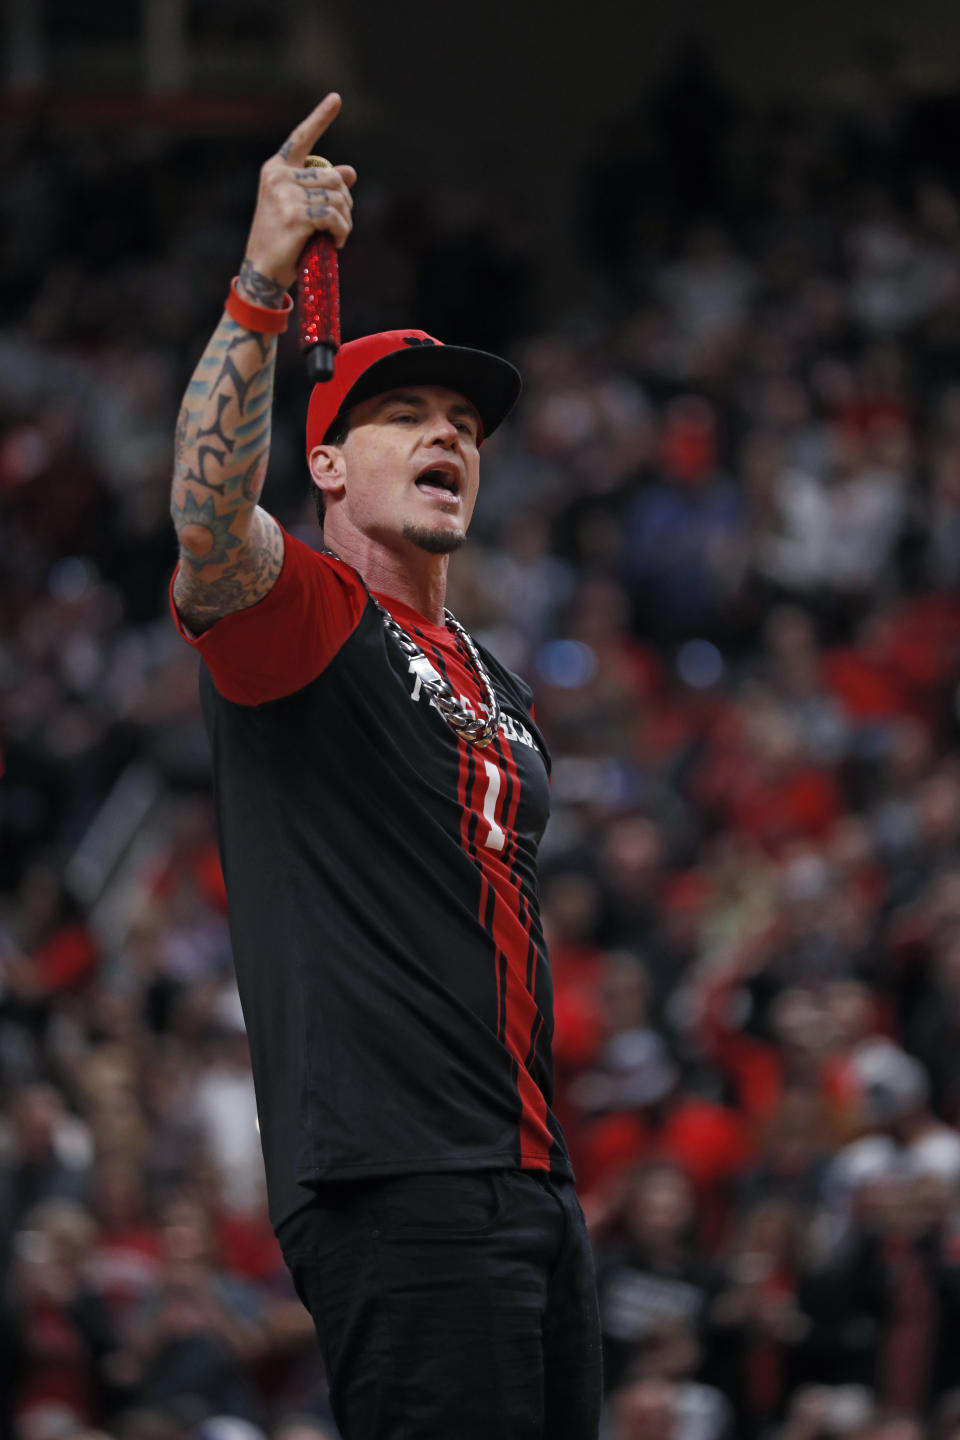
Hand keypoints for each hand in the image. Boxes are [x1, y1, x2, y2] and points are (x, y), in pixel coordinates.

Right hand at [241, 93, 356, 298]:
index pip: (301, 138)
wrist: (263, 270)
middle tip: (341, 224)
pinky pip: (334, 217)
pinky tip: (336, 243)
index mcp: (276, 169)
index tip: (336, 98)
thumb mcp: (300, 208)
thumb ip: (322, 188)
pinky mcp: (295, 215)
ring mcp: (285, 195)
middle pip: (332, 177)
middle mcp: (278, 176)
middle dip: (345, 202)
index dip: (320, 118)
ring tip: (338, 236)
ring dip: (345, 221)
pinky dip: (342, 232)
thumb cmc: (282, 239)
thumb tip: (350, 172)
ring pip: (336, 198)